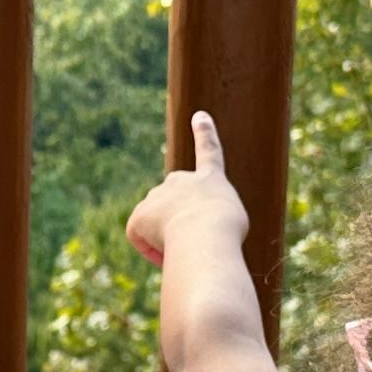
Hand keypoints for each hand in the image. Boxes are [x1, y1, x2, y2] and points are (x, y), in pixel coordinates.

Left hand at [127, 112, 248, 267]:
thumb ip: (213, 220)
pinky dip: (152, 251)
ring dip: (169, 237)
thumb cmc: (227, 234)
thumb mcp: (232, 225)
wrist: (207, 234)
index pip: (209, 152)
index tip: (199, 117)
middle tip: (195, 239)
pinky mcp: (138, 217)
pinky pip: (142, 239)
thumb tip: (189, 233)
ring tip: (186, 247)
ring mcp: (157, 196)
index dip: (205, 134)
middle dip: (181, 219)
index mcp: (211, 178)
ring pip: (158, 222)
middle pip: (176, 201)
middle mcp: (180, 180)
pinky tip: (167, 254)